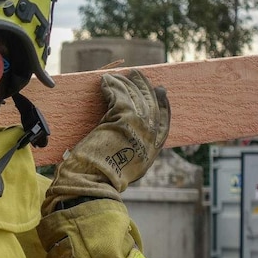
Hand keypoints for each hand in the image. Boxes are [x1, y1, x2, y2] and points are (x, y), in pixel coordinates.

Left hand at [42, 69, 169, 215]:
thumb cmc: (101, 178)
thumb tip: (130, 136)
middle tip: (136, 74)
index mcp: (154, 149)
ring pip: (135, 97)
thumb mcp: (126, 165)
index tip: (160, 89)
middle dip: (144, 86)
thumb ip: (133, 149)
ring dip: (125, 83)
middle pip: (151, 103)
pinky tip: (105, 81)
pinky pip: (119, 96)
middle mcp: (151, 136)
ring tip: (118, 76)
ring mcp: (140, 127)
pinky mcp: (124, 119)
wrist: (93, 182)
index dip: (162, 102)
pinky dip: (112, 86)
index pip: (165, 119)